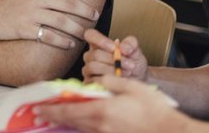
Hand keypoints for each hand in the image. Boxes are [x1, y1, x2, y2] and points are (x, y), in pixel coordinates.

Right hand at [0, 0, 102, 49]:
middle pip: (67, 2)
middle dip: (85, 9)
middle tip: (95, 15)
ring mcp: (30, 14)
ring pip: (60, 21)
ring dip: (76, 28)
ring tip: (86, 33)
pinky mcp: (25, 29)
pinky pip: (47, 36)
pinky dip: (61, 41)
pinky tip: (70, 44)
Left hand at [34, 75, 186, 132]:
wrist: (170, 132)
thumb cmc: (155, 111)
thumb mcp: (133, 87)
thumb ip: (112, 81)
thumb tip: (99, 80)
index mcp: (102, 111)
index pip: (69, 111)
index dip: (51, 110)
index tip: (38, 108)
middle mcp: (101, 126)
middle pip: (71, 122)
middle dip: (54, 117)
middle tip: (40, 114)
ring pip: (81, 129)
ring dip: (67, 122)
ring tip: (55, 117)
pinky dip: (82, 128)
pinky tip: (80, 123)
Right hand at [83, 29, 147, 80]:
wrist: (138, 81)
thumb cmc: (133, 63)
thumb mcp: (135, 50)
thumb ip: (130, 44)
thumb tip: (123, 48)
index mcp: (98, 44)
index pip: (90, 35)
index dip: (100, 40)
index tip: (114, 48)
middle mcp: (91, 56)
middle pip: (95, 54)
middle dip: (113, 60)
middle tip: (130, 65)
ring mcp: (88, 70)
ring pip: (93, 67)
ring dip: (111, 70)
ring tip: (127, 73)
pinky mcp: (90, 83)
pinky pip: (93, 80)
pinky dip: (108, 81)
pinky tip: (119, 81)